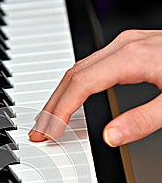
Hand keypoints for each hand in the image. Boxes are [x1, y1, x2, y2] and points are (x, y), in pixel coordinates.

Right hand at [29, 29, 161, 144]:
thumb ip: (144, 121)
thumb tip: (110, 137)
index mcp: (131, 58)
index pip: (81, 85)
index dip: (61, 110)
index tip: (49, 132)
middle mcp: (123, 46)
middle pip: (73, 75)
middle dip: (52, 105)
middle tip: (40, 130)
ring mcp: (124, 45)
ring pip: (78, 69)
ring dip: (60, 95)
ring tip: (50, 120)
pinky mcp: (128, 49)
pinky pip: (90, 66)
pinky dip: (74, 86)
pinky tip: (72, 100)